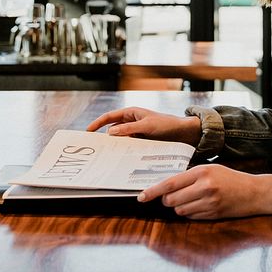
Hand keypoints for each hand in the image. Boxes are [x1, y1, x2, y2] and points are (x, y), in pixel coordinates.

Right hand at [86, 106, 201, 146]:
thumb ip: (129, 129)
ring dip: (115, 146)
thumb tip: (110, 132)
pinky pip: (128, 146)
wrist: (183, 133)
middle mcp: (132, 122)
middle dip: (105, 137)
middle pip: (113, 129)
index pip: (109, 116)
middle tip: (96, 148)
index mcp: (131, 113)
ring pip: (120, 139)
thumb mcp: (147, 126)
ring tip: (107, 156)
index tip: (88, 131)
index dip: (97, 123)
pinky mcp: (141, 141)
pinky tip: (120, 159)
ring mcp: (136, 132)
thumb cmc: (167, 125)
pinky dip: (124, 151)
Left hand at [138, 164, 271, 219]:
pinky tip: (199, 205)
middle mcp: (204, 187)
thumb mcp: (210, 169)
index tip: (141, 196)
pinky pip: (191, 217)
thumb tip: (167, 186)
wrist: (253, 192)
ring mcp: (209, 202)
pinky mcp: (213, 214)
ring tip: (190, 199)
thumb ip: (190, 175)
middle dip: (167, 200)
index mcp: (201, 172)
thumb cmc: (230, 178)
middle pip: (172, 200)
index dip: (153, 191)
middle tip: (171, 196)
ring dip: (179, 207)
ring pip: (180, 210)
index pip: (170, 183)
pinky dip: (190, 213)